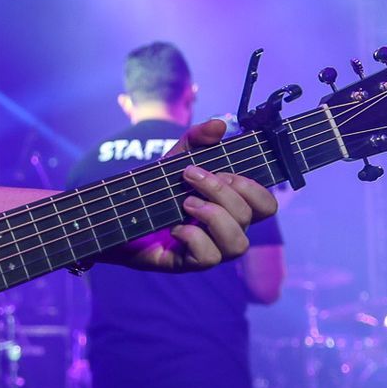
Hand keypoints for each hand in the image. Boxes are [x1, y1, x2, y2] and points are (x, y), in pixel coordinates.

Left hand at [110, 119, 277, 272]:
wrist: (121, 216)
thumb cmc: (157, 190)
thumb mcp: (176, 159)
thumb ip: (197, 139)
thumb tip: (220, 124)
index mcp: (231, 207)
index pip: (266, 205)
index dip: (252, 188)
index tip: (222, 170)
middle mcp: (227, 230)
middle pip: (249, 217)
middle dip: (221, 191)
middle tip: (190, 177)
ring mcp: (210, 249)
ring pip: (238, 243)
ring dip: (213, 216)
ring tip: (186, 203)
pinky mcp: (188, 263)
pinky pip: (208, 257)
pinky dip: (193, 237)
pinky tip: (174, 227)